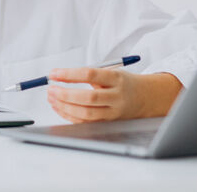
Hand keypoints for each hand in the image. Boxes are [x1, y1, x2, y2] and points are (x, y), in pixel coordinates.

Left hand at [46, 68, 182, 122]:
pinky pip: (85, 122)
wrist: (145, 98)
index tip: (54, 73)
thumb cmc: (122, 82)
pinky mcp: (108, 123)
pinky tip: (59, 107)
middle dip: (65, 94)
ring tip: (51, 97)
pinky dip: (69, 115)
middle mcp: (116, 96)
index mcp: (116, 78)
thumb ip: (89, 75)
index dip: (69, 74)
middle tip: (50, 89)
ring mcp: (113, 112)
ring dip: (64, 106)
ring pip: (86, 113)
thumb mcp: (111, 72)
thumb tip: (59, 76)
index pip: (90, 75)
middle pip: (88, 98)